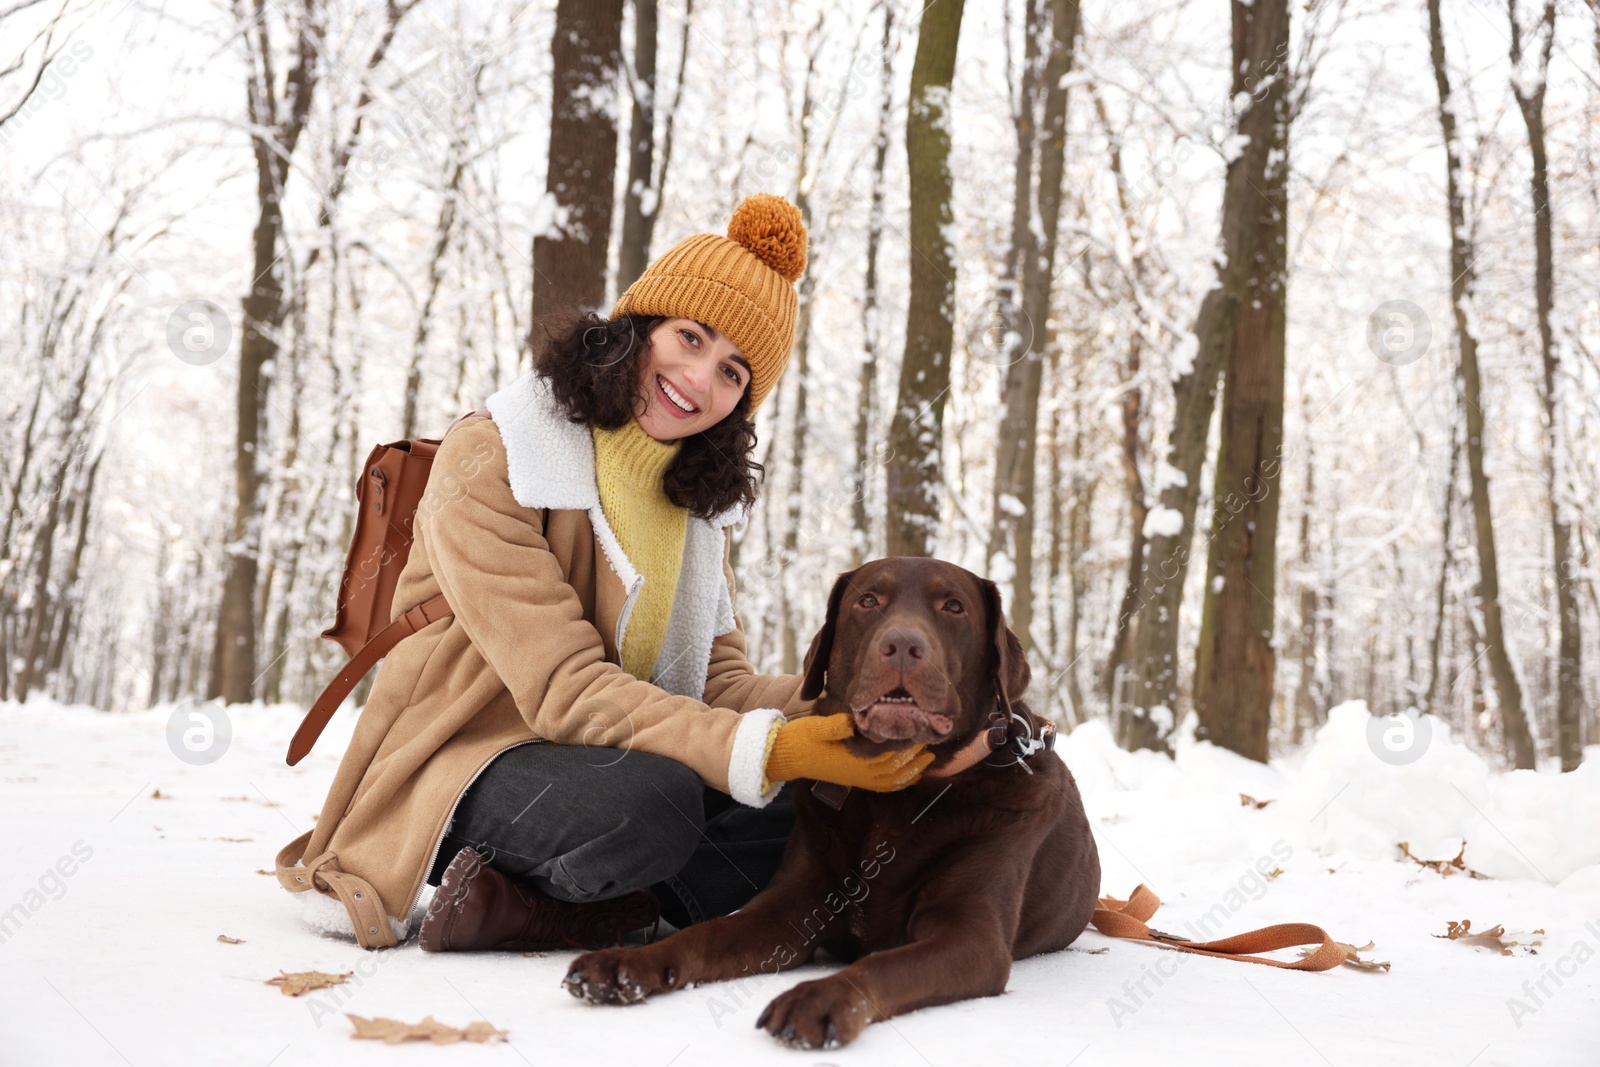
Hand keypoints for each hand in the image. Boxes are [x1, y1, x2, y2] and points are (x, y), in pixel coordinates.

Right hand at [764, 713, 932, 791]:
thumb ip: (834, 726)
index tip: (921, 732)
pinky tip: (909, 776)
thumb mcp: (816, 727)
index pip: (888, 754)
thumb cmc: (801, 739)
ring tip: (928, 760)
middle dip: (915, 758)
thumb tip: (852, 722)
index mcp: (853, 759)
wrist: (786, 757)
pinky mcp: (854, 779)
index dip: (907, 745)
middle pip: (895, 768)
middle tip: (932, 743)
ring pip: (892, 780)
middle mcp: (858, 773)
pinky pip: (882, 786)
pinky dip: (898, 783)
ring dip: (911, 772)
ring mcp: (857, 778)